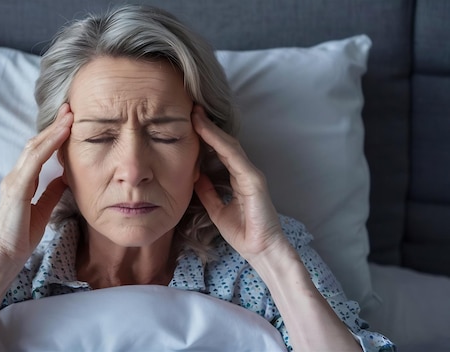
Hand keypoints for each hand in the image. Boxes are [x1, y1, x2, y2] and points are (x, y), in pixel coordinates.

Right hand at [0, 104, 72, 263]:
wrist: (7, 255)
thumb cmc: (22, 236)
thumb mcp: (43, 209)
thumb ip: (50, 192)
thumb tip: (64, 178)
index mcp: (21, 181)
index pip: (38, 151)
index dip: (52, 135)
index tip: (69, 121)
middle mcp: (15, 176)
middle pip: (35, 143)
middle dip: (53, 125)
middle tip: (70, 109)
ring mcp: (14, 180)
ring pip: (34, 148)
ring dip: (53, 130)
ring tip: (69, 116)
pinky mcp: (16, 188)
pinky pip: (34, 161)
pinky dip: (48, 145)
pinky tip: (61, 135)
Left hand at [191, 105, 287, 261]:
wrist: (260, 250)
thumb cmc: (242, 232)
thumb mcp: (217, 209)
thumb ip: (209, 193)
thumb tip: (196, 177)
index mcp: (238, 178)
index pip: (220, 152)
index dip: (206, 136)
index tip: (190, 122)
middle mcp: (246, 172)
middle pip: (225, 143)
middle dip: (208, 126)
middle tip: (191, 109)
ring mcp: (251, 174)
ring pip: (229, 145)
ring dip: (211, 129)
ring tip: (196, 115)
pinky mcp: (253, 180)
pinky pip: (234, 157)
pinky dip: (219, 143)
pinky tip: (206, 132)